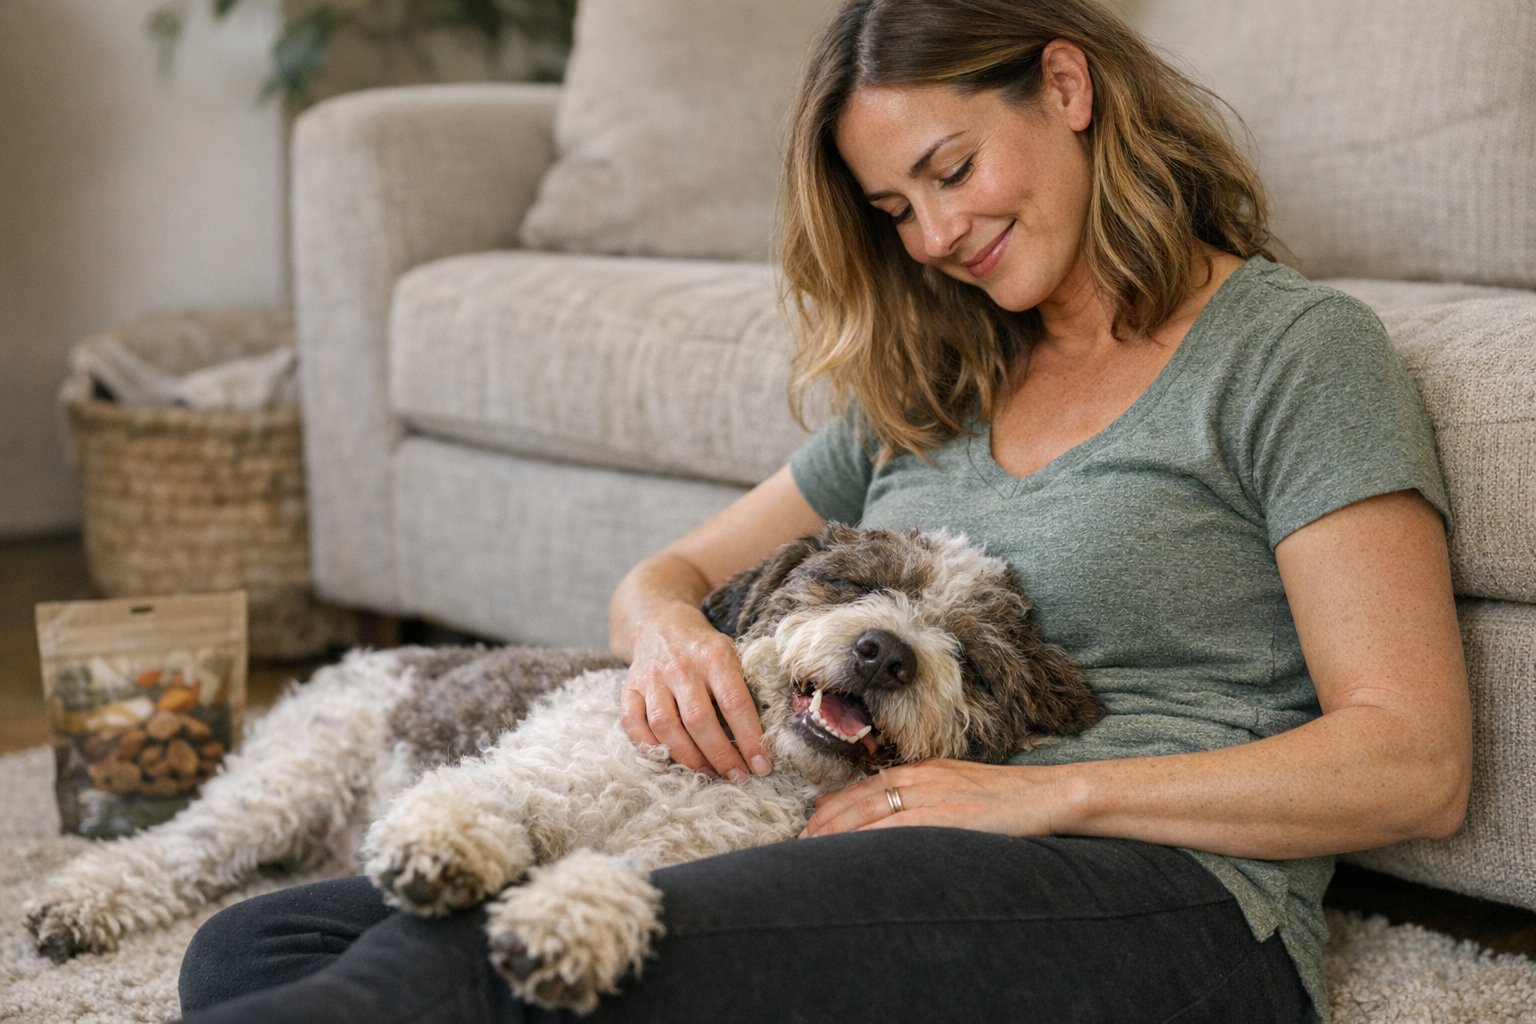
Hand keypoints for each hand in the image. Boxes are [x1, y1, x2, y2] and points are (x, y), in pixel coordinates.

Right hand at [619, 609, 770, 782]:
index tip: (761, 765)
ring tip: (708, 773)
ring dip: (688, 758)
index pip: (735, 704)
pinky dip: (648, 747)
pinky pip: (632, 724)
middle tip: (737, 777)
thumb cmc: (703, 647)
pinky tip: (668, 759)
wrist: (660, 620)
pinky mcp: (630, 688)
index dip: (750, 739)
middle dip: (721, 756)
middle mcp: (681, 667)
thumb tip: (761, 737)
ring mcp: (652, 678)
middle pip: (699, 720)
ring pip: (665, 726)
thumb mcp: (731, 653)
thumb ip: (741, 688)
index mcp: (714, 656)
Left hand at [799, 759, 1069, 837]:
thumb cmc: (1009, 800)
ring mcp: (929, 794)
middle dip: (822, 822)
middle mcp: (918, 777)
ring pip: (865, 813)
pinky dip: (865, 841)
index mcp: (921, 770)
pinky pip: (893, 829)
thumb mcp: (961, 791)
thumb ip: (929, 800)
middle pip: (855, 799)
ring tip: (809, 853)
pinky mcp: (943, 815)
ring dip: (833, 834)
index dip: (833, 808)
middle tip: (797, 845)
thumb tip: (900, 823)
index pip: (864, 788)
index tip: (811, 826)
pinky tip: (847, 857)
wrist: (1048, 795)